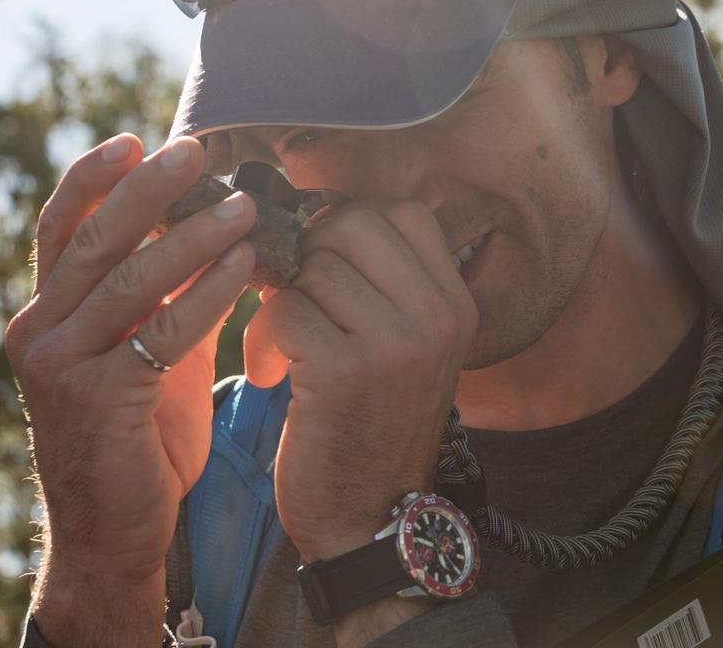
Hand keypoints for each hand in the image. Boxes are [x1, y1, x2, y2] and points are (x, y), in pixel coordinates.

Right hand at [5, 134, 255, 588]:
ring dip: (192, 236)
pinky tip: (245, 265)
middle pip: (94, 241)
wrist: (115, 529)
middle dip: (147, 190)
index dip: (92, 180)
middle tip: (197, 151)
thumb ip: (153, 295)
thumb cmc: (137, 432)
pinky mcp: (100, 401)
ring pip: (130, 280)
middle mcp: (40, 332)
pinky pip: (161, 332)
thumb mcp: (139, 350)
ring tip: (244, 205)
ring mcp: (63, 367)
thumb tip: (197, 223)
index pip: (61, 229)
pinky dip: (206, 293)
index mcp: (45, 313)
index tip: (134, 139)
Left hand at [244, 199, 476, 562]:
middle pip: (350, 225)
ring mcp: (397, 340)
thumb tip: (373, 200)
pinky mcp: (345, 369)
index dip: (348, 225)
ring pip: (311, 267)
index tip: (325, 264)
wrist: (373, 522)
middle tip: (295, 297)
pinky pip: (285, 309)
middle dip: (307, 256)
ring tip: (284, 347)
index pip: (402, 212)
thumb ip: (394, 280)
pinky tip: (272, 375)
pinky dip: (265, 338)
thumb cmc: (376, 426)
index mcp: (456, 301)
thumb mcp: (410, 347)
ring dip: (281, 303)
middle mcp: (437, 314)